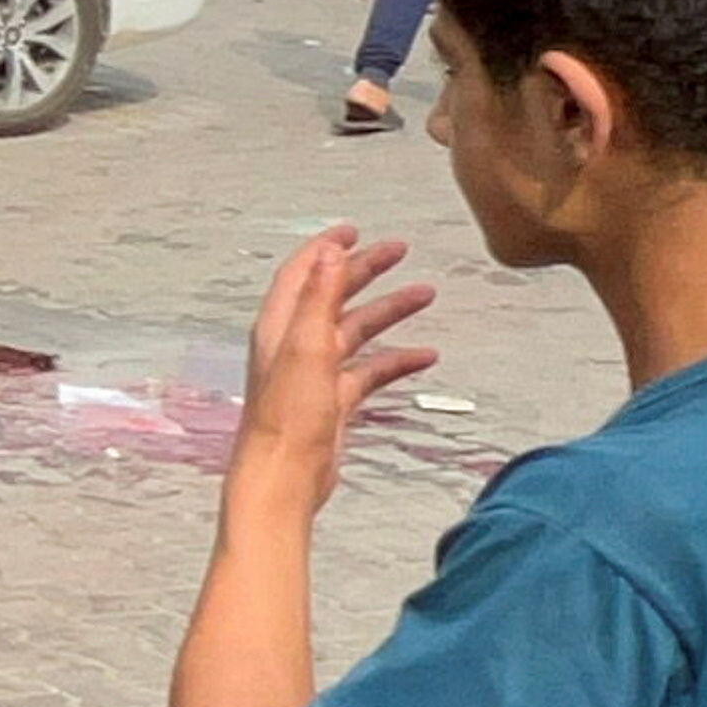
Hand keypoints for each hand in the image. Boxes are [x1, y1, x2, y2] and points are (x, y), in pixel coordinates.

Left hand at [232, 226, 440, 512]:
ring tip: (426, 293)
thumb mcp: (305, 348)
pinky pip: (370, 371)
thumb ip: (318, 298)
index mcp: (280, 327)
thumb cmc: (287, 417)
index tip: (353, 230)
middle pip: (333, 296)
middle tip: (398, 250)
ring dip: (388, 312)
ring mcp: (315, 374)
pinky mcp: (334, 402)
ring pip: (356, 332)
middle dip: (365, 270)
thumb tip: (330, 252)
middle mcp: (294, 345)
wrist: (285, 476)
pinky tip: (425, 356)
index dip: (325, 249)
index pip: (301, 274)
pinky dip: (396, 360)